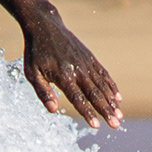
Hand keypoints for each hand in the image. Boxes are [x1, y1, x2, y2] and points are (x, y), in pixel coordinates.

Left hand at [23, 12, 122, 128]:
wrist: (46, 26)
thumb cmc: (36, 52)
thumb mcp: (32, 73)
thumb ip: (43, 92)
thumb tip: (53, 110)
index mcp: (63, 75)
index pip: (77, 98)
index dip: (87, 112)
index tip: (96, 126)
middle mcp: (78, 70)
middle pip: (95, 94)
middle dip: (106, 110)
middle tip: (115, 125)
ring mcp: (86, 63)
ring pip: (102, 85)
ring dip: (112, 101)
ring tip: (120, 115)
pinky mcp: (90, 58)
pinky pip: (103, 74)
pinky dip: (111, 86)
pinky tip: (118, 97)